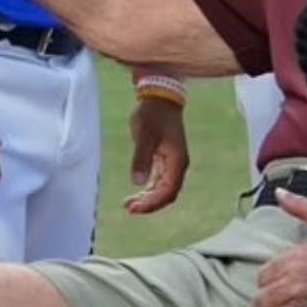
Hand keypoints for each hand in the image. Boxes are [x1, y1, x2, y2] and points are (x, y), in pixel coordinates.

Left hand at [125, 98, 188, 214]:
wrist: (159, 98)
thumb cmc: (153, 114)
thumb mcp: (145, 135)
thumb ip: (141, 157)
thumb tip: (137, 182)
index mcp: (178, 161)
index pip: (168, 191)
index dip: (153, 203)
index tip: (135, 208)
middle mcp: (177, 165)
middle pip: (166, 193)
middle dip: (149, 203)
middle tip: (128, 208)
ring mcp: (171, 162)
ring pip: (161, 188)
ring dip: (147, 198)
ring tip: (128, 204)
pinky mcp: (163, 159)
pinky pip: (158, 180)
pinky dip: (147, 188)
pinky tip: (135, 193)